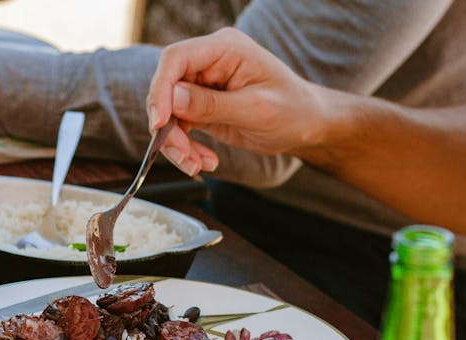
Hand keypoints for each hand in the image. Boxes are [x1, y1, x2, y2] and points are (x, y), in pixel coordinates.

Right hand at [145, 28, 328, 175]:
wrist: (306, 125)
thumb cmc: (293, 109)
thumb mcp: (256, 109)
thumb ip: (213, 104)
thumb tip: (173, 100)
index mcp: (224, 49)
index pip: (176, 59)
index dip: (161, 89)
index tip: (160, 123)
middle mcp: (209, 63)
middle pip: (166, 90)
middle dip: (169, 128)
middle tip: (183, 155)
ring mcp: (202, 85)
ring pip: (168, 114)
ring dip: (176, 145)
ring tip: (196, 165)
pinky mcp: (200, 107)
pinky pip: (178, 128)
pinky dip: (186, 149)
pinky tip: (204, 161)